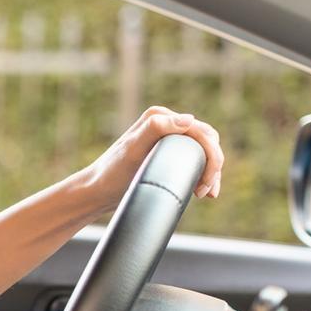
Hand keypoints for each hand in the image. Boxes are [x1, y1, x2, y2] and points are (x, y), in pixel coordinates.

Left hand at [81, 105, 223, 212]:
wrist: (97, 191)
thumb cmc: (112, 172)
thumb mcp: (133, 150)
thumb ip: (156, 129)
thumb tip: (188, 119)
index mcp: (159, 117)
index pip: (200, 131)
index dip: (211, 155)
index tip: (206, 182)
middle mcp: (164, 123)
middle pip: (205, 140)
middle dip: (213, 165)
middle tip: (207, 191)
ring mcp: (165, 138)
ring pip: (202, 151)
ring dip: (211, 171)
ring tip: (207, 193)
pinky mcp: (166, 154)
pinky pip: (194, 159)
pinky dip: (203, 173)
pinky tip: (203, 190)